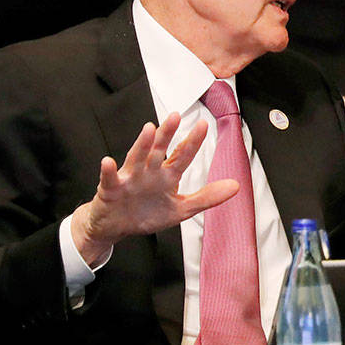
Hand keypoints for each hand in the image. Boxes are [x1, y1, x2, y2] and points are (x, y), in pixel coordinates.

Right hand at [70, 113, 238, 266]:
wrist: (116, 227)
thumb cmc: (147, 213)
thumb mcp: (181, 209)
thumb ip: (207, 197)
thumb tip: (236, 186)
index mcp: (167, 176)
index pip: (182, 155)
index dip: (192, 142)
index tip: (203, 125)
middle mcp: (149, 172)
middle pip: (159, 150)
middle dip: (167, 134)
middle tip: (175, 116)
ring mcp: (129, 179)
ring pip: (136, 159)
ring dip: (142, 144)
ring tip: (149, 130)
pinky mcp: (110, 190)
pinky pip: (109, 179)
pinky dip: (108, 171)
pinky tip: (109, 162)